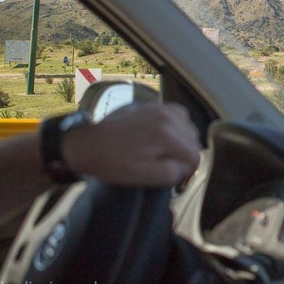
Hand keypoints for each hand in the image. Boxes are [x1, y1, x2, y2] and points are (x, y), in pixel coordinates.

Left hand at [61, 103, 200, 186]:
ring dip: (182, 141)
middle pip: (194, 140)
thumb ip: (173, 173)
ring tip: (166, 152)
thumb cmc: (114, 163)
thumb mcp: (144, 176)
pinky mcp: (153, 105)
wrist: (88, 143)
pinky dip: (176, 126)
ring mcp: (161, 108)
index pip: (195, 155)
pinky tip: (164, 136)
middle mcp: (169, 118)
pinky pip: (178, 115)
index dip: (188, 171)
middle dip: (186, 155)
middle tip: (169, 166)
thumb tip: (187, 167)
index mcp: (167, 136)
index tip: (176, 177)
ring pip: (188, 127)